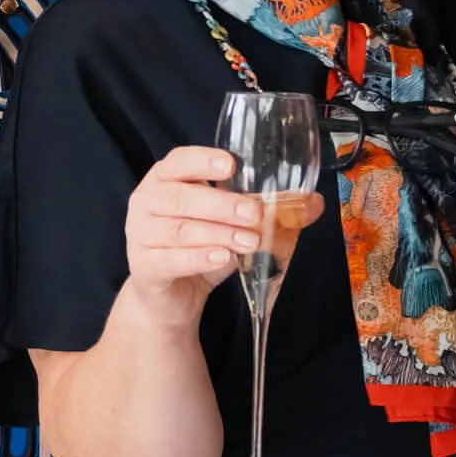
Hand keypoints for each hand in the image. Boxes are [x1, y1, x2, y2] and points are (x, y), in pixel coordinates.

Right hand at [122, 147, 324, 326]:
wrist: (170, 295)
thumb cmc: (200, 247)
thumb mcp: (233, 225)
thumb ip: (269, 211)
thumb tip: (314, 202)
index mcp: (166, 179)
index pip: (178, 161)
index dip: (202, 161)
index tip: (231, 165)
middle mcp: (147, 201)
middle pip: (181, 197)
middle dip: (221, 204)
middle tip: (254, 213)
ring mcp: (141, 234)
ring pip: (179, 229)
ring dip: (218, 234)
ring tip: (249, 241)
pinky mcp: (143, 266)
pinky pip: (169, 259)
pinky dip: (198, 258)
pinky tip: (222, 258)